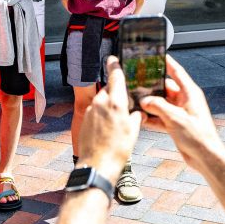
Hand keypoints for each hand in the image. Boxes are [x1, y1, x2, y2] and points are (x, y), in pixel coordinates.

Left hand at [78, 57, 143, 181]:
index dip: (114, 66)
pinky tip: (108, 128)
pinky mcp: (84, 118)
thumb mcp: (134, 131)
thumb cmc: (118, 149)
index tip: (113, 58)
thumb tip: (140, 113)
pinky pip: (95, 111)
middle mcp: (100, 102)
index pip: (115, 77)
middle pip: (109, 90)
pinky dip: (102, 114)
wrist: (97, 164)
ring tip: (118, 122)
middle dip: (116, 94)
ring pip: (102, 101)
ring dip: (109, 106)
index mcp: (114, 102)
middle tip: (125, 104)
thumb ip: (137, 117)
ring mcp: (90, 110)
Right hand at [140, 56, 224, 172]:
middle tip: (136, 84)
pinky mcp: (175, 124)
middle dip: (151, 88)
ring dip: (149, 104)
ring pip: (160, 103)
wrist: (205, 157)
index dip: (166, 62)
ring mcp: (180, 112)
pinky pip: (160, 116)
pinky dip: (151, 117)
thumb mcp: (175, 118)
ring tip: (136, 102)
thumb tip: (144, 100)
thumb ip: (158, 106)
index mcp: (190, 93)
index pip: (177, 72)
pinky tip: (141, 119)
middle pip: (164, 88)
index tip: (156, 55)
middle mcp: (185, 101)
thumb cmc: (199, 137)